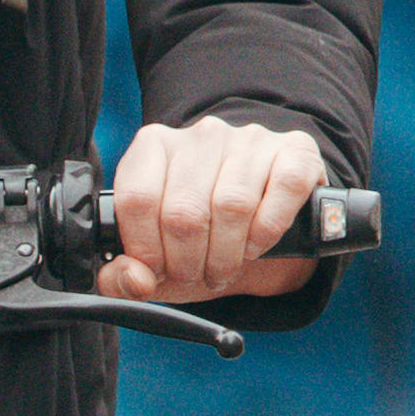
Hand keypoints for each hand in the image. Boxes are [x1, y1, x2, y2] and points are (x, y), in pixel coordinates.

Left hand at [103, 116, 328, 303]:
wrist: (255, 218)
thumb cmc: (196, 237)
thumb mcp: (151, 257)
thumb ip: (120, 275)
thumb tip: (135, 280)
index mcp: (154, 147)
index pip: (137, 199)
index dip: (145, 249)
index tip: (155, 272)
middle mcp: (201, 135)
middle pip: (183, 211)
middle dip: (187, 262)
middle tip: (194, 277)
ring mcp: (249, 139)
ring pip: (232, 206)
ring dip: (226, 256)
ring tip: (222, 269)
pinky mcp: (294, 150)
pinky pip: (282, 191)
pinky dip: (268, 232)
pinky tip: (256, 244)